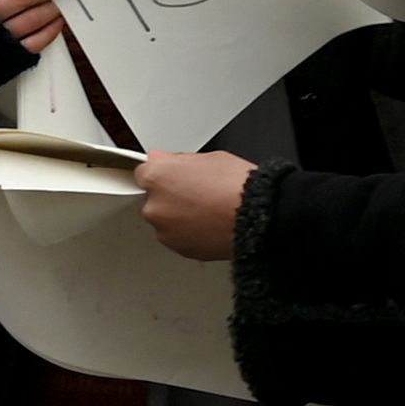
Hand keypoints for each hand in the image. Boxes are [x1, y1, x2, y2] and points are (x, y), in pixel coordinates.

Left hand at [134, 149, 254, 261]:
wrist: (259, 216)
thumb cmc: (239, 186)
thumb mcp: (210, 158)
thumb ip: (178, 159)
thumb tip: (162, 159)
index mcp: (157, 177)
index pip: (145, 172)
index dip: (164, 173)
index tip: (174, 177)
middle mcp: (154, 206)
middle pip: (154, 198)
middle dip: (171, 196)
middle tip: (198, 194)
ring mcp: (164, 230)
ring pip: (166, 220)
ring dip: (178, 216)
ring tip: (208, 211)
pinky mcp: (178, 248)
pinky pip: (178, 237)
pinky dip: (188, 233)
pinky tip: (210, 224)